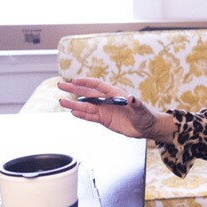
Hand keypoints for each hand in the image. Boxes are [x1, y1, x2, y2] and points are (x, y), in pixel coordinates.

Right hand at [57, 78, 173, 142]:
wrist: (146, 127)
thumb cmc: (145, 115)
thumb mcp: (141, 110)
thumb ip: (135, 104)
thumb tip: (131, 98)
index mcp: (115, 94)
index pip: (98, 85)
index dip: (87, 82)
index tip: (75, 80)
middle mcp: (107, 101)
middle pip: (88, 93)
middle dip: (74, 89)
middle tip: (61, 85)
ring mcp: (105, 110)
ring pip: (86, 106)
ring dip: (74, 104)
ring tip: (61, 101)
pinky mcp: (104, 120)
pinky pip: (91, 116)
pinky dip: (82, 115)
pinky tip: (73, 112)